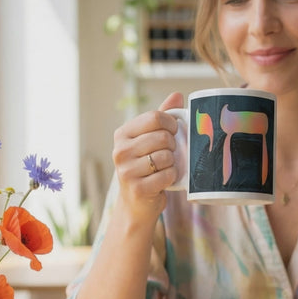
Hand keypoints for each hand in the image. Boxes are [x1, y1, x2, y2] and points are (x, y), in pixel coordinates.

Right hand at [112, 92, 183, 218]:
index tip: (174, 131)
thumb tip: (177, 95)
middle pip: (162, 137)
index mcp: (122, 134)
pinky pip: (167, 175)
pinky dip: (171, 177)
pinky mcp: (137, 188)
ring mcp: (126, 170)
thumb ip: (161, 118)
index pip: (155, 117)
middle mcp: (120, 151)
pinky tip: (164, 180)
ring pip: (166, 156)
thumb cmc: (146, 167)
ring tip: (164, 167)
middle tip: (169, 153)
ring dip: (172, 163)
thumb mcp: (150, 140)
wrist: (137, 204)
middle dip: (173, 146)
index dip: (171, 123)